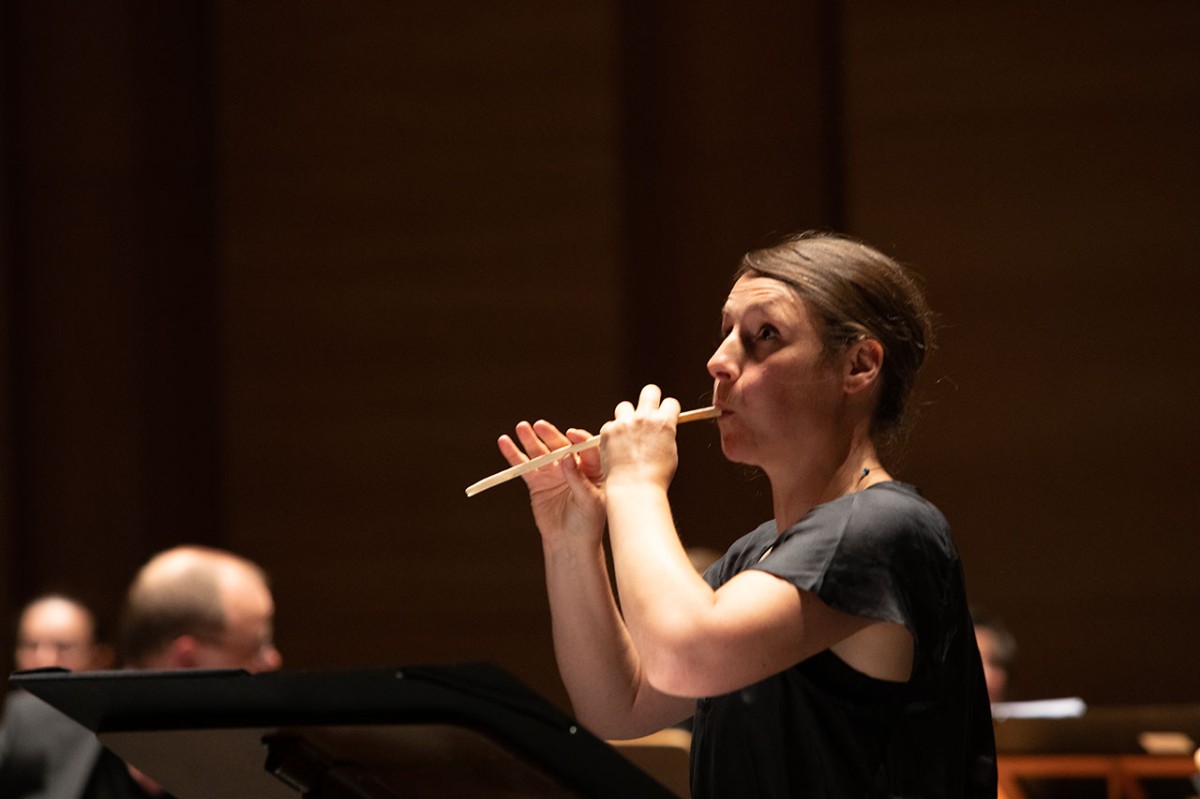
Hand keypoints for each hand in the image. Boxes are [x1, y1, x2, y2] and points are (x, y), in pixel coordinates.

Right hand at [497, 419, 605, 545]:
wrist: (569, 543)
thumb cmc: (587, 523)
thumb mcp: (590, 501)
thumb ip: (578, 479)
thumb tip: (567, 457)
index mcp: (592, 469)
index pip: (586, 448)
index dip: (579, 439)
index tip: (571, 434)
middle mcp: (572, 467)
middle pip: (560, 446)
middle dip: (550, 435)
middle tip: (539, 426)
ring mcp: (553, 473)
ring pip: (541, 453)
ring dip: (530, 440)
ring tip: (522, 427)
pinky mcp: (537, 482)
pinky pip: (524, 467)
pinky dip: (514, 455)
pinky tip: (505, 442)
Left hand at [600, 385, 680, 490]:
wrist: (634, 487)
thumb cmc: (655, 476)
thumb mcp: (670, 452)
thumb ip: (665, 434)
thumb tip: (664, 428)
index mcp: (664, 422)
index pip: (671, 402)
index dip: (669, 409)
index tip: (666, 414)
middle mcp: (645, 418)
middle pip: (650, 391)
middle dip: (651, 397)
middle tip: (648, 409)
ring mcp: (625, 423)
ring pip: (625, 406)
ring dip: (627, 416)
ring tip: (627, 433)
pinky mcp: (609, 430)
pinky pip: (610, 425)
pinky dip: (613, 433)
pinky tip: (616, 447)